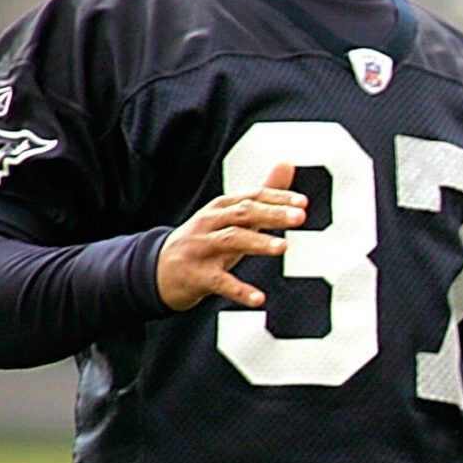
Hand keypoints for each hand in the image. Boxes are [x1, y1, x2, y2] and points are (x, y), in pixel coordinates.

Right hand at [157, 162, 308, 310]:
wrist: (159, 270)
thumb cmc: (206, 240)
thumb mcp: (232, 217)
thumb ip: (262, 194)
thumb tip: (287, 164)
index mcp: (220, 207)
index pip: (251, 197)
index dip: (277, 198)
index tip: (303, 202)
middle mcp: (209, 223)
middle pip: (242, 214)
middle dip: (271, 214)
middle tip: (300, 217)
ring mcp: (200, 248)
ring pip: (230, 240)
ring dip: (258, 242)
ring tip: (283, 247)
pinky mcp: (196, 275)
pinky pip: (220, 282)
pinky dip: (240, 290)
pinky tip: (259, 299)